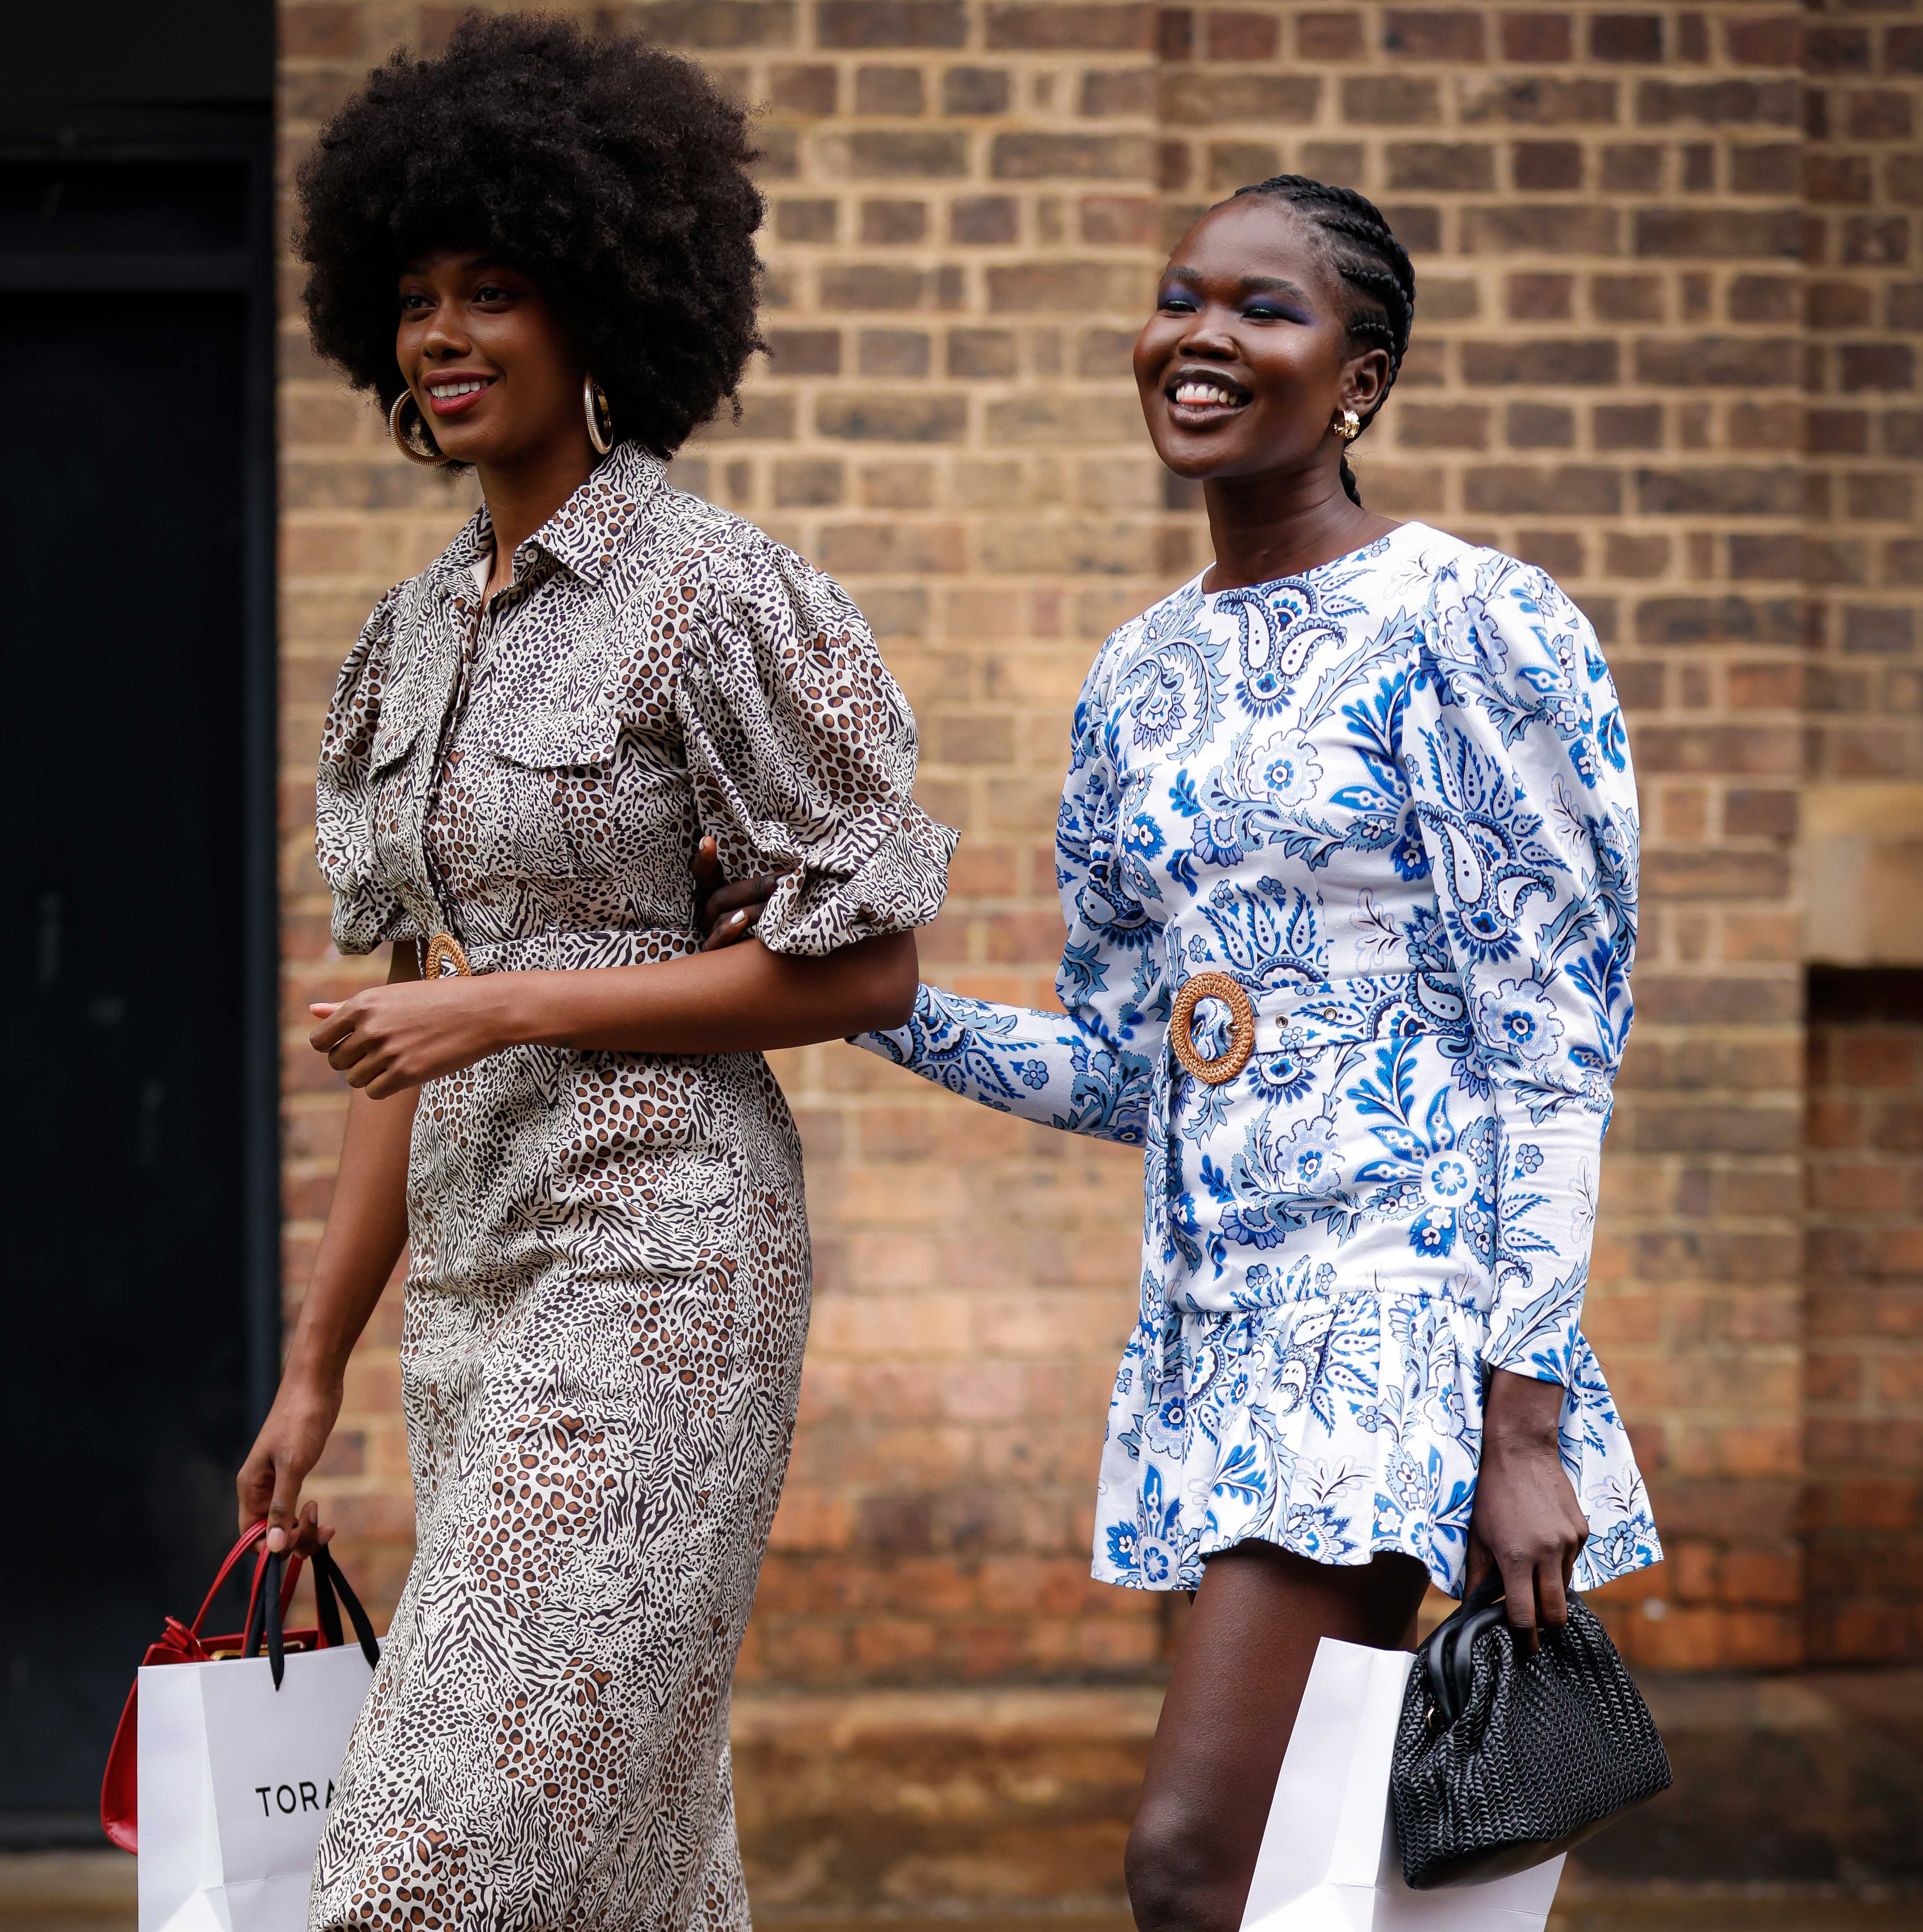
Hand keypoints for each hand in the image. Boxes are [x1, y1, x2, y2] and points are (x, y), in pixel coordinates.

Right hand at [237, 1371, 343, 1553]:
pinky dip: (306, 1517)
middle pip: (269, 1534)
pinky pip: (294, 1508)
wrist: (316, 1385)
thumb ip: (282, 1506)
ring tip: (326, 1518)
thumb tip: (272, 1547)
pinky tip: (319, 1510)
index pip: (249, 1536)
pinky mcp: (294, 1473)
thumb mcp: (293, 1465)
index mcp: (251, 1488)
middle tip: (323, 1526)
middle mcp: (259, 1489)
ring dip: (303, 1530)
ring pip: (284, 1523)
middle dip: (294, 1539)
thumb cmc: (301, 1420)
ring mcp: (277, 1482)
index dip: (271, 1548)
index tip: (297, 1539)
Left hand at [310, 974, 514, 1097]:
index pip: (319, 1040)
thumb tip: (311, 1010)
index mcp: (362, 1004)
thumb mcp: (391, 996)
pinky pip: (374, 1092)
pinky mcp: (406, 1073)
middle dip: (355, 1061)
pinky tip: (405, 1071)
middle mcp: (369, 1028)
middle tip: (384, 1051)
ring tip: (398, 1059)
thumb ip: (347, 1007)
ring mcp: (387, 1052)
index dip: (333, 1046)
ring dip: (371, 1075)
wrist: (483, 1010)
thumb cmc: (438, 999)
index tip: (354, 1044)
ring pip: (355, 1079)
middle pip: (336, 1062)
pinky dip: (385, 1087)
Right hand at [693, 832, 787, 951]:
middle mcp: (706, 914)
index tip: (708, 840)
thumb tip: (790, 872)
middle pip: (721, 896)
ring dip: (753, 909)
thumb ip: (766, 888)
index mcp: (714, 896)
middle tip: (784, 880)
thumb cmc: (766, 929)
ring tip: (777, 903)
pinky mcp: (711, 956)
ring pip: (722, 916)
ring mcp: (706, 934)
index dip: (704, 859)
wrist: (759, 971)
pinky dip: (727, 931)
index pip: (703, 874)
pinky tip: (742, 920)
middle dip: (755, 887)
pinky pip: (714, 943)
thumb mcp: (763, 904)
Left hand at [1464, 1366, 1587, 1652]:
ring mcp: (1569, 1542)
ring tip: (1531, 1574)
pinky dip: (1559, 1564)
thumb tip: (1473, 1607)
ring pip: (1565, 1588)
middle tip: (1532, 1624)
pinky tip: (1542, 1545)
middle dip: (1544, 1626)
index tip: (1522, 1648)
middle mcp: (1547, 1554)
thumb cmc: (1491, 1493)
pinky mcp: (1582, 1531)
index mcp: (1516, 1558)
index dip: (1522, 1638)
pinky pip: (1572, 1561)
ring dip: (1550, 1590)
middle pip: (1555, 1614)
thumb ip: (1477, 1575)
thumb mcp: (1476, 1534)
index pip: (1524, 1615)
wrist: (1520, 1450)